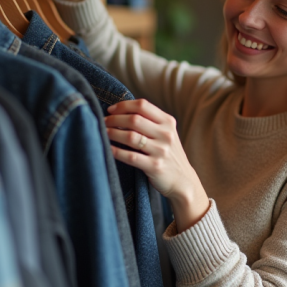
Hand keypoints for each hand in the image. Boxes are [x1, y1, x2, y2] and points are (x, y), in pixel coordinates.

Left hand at [105, 99, 209, 231]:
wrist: (183, 181)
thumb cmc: (168, 155)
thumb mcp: (166, 134)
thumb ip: (150, 122)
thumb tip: (120, 111)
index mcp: (168, 122)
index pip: (143, 105)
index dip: (123, 105)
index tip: (111, 110)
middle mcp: (166, 134)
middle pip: (134, 119)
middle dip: (114, 119)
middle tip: (103, 122)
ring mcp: (161, 151)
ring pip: (130, 136)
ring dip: (112, 133)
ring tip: (103, 133)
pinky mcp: (155, 166)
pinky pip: (130, 156)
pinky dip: (116, 151)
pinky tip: (108, 148)